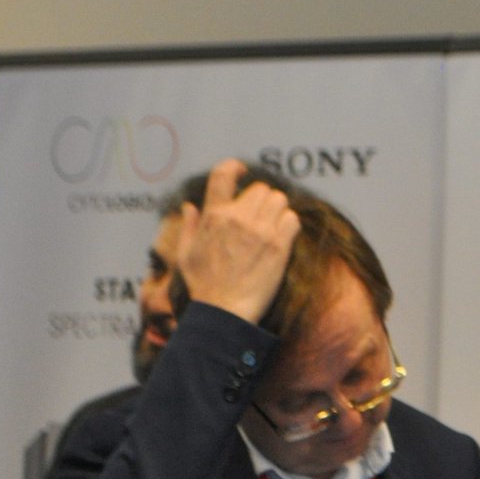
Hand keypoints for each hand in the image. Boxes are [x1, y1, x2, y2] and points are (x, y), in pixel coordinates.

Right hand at [177, 158, 299, 323]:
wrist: (224, 312)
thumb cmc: (203, 286)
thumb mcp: (187, 254)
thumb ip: (190, 227)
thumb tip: (189, 207)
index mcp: (213, 215)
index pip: (223, 174)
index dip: (235, 166)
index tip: (243, 170)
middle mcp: (237, 218)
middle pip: (261, 189)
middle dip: (262, 200)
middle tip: (261, 216)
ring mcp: (260, 231)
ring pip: (279, 200)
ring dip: (278, 210)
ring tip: (272, 226)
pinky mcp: (279, 247)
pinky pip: (292, 219)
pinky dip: (290, 225)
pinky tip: (283, 237)